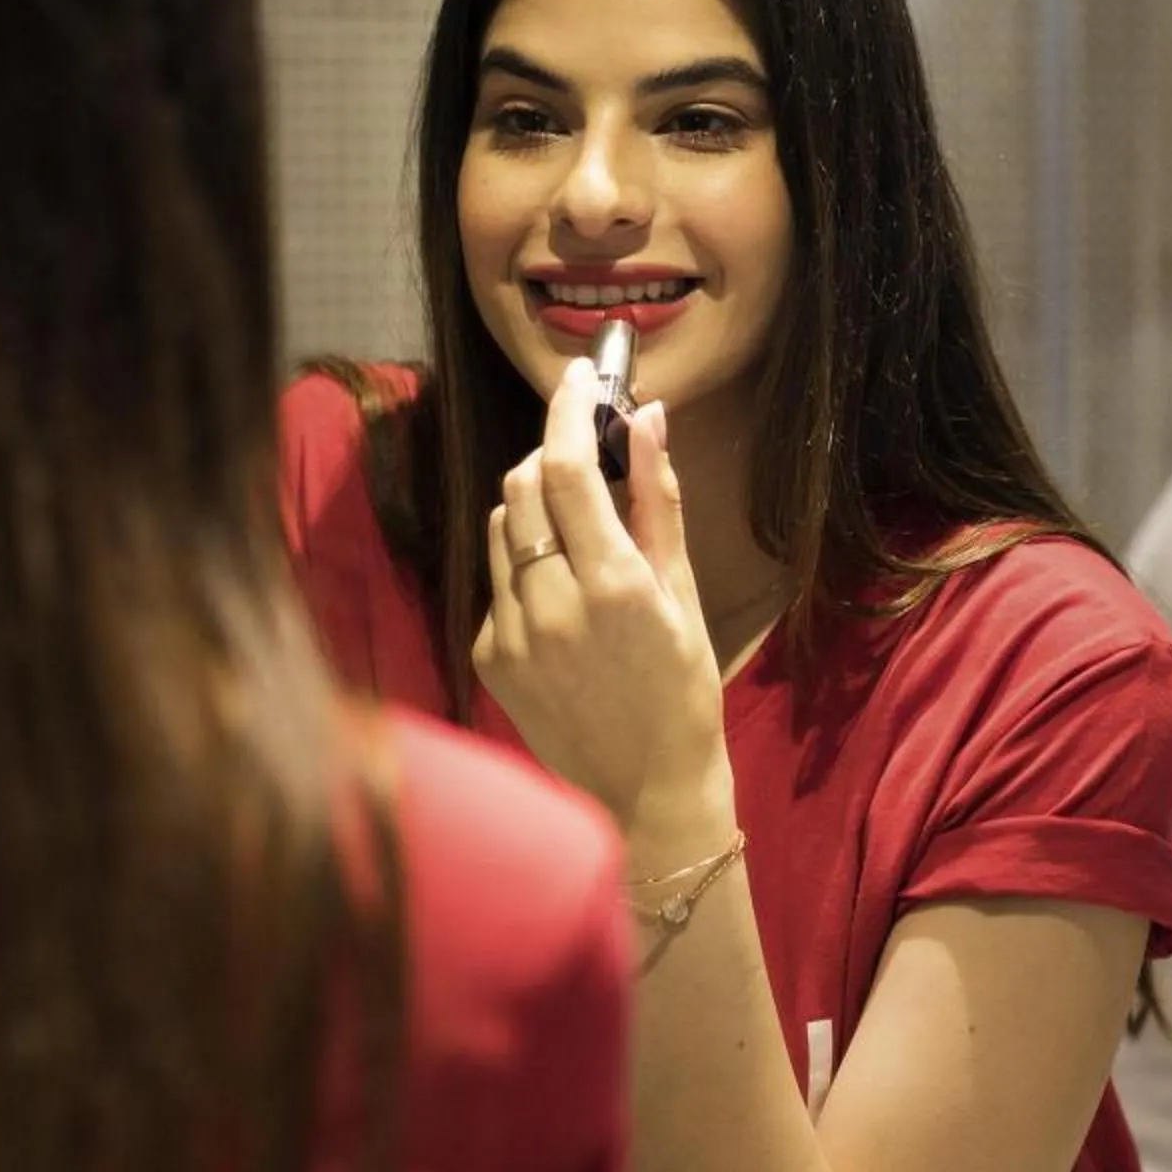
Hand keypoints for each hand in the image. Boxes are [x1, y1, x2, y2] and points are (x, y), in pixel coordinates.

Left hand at [474, 358, 732, 832]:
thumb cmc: (682, 691)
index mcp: (612, 586)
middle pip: (522, 485)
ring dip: (536, 508)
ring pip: (502, 527)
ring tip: (579, 533)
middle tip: (587, 458)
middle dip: (552, 454)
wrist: (644, 793)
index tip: (581, 378)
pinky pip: (497, 580)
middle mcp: (552, 606)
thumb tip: (648, 418)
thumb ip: (658, 501)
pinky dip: (526, 564)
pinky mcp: (489, 656)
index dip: (568, 409)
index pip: (567, 470)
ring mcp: (512, 633)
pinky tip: (563, 597)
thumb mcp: (682, 594)